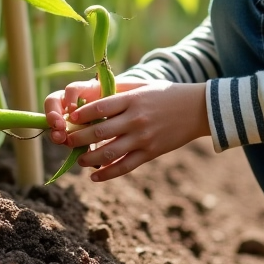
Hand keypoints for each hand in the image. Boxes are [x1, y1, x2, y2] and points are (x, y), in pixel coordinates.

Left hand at [52, 80, 210, 181]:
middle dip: (79, 138)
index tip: (69, 118)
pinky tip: (95, 177)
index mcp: (132, 99)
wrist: (197, 109)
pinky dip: (108, 173)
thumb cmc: (165, 94)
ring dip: (90, 158)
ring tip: (80, 160)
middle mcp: (136, 119)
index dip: (81, 114)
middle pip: (99, 131)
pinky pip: (125, 166)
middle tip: (66, 141)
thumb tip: (89, 96)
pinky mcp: (151, 152)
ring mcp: (143, 137)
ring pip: (109, 152)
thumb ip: (118, 91)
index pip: (99, 107)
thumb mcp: (142, 86)